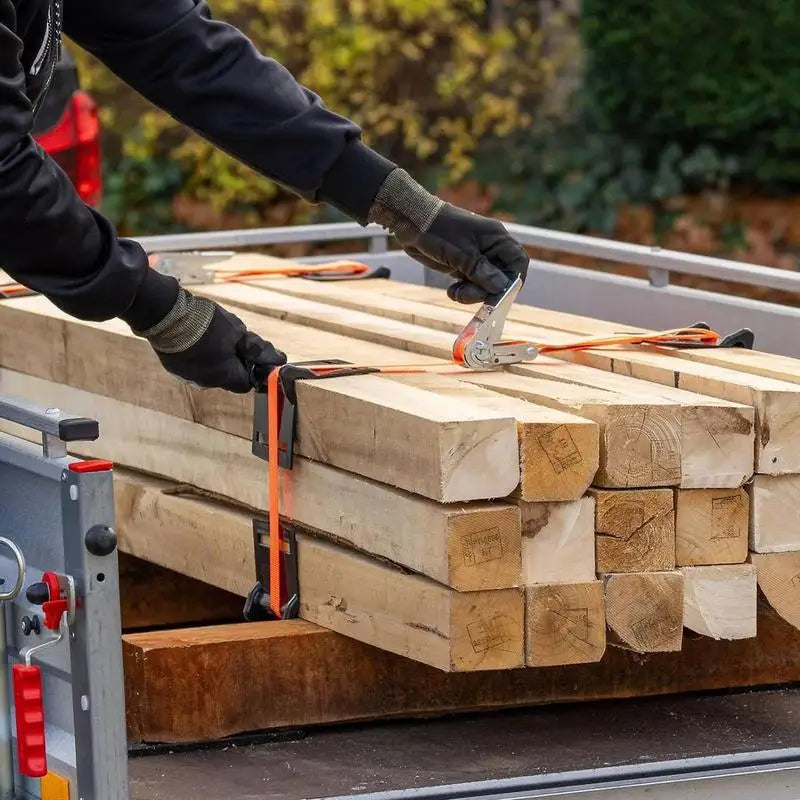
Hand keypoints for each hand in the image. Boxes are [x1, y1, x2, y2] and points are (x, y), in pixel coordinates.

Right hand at [133, 286, 286, 391]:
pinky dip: (199, 356)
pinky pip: (193, 367)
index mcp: (224, 376)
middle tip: (230, 339)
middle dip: (234, 361)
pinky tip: (196, 339)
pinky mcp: (174, 368)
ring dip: (216, 359)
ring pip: (211, 373)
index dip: (252, 368)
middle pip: (229, 378)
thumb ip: (259, 349)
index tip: (250, 353)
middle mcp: (206, 383)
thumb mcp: (237, 331)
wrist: (164, 313)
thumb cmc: (204, 322)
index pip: (247, 383)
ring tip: (210, 335)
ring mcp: (187, 377)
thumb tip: (279, 360)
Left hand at [367, 168, 528, 302]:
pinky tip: (451, 290)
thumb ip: (481, 271)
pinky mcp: (463, 267)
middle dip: (487, 291)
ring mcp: (476, 259)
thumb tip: (501, 287)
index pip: (517, 262)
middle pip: (501, 278)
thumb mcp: (460, 253)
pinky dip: (463, 292)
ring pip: (485, 285)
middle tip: (468, 295)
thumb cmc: (437, 229)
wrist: (411, 222)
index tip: (501, 295)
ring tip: (456, 293)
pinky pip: (471, 285)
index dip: (514, 280)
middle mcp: (490, 248)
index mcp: (496, 238)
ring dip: (473, 294)